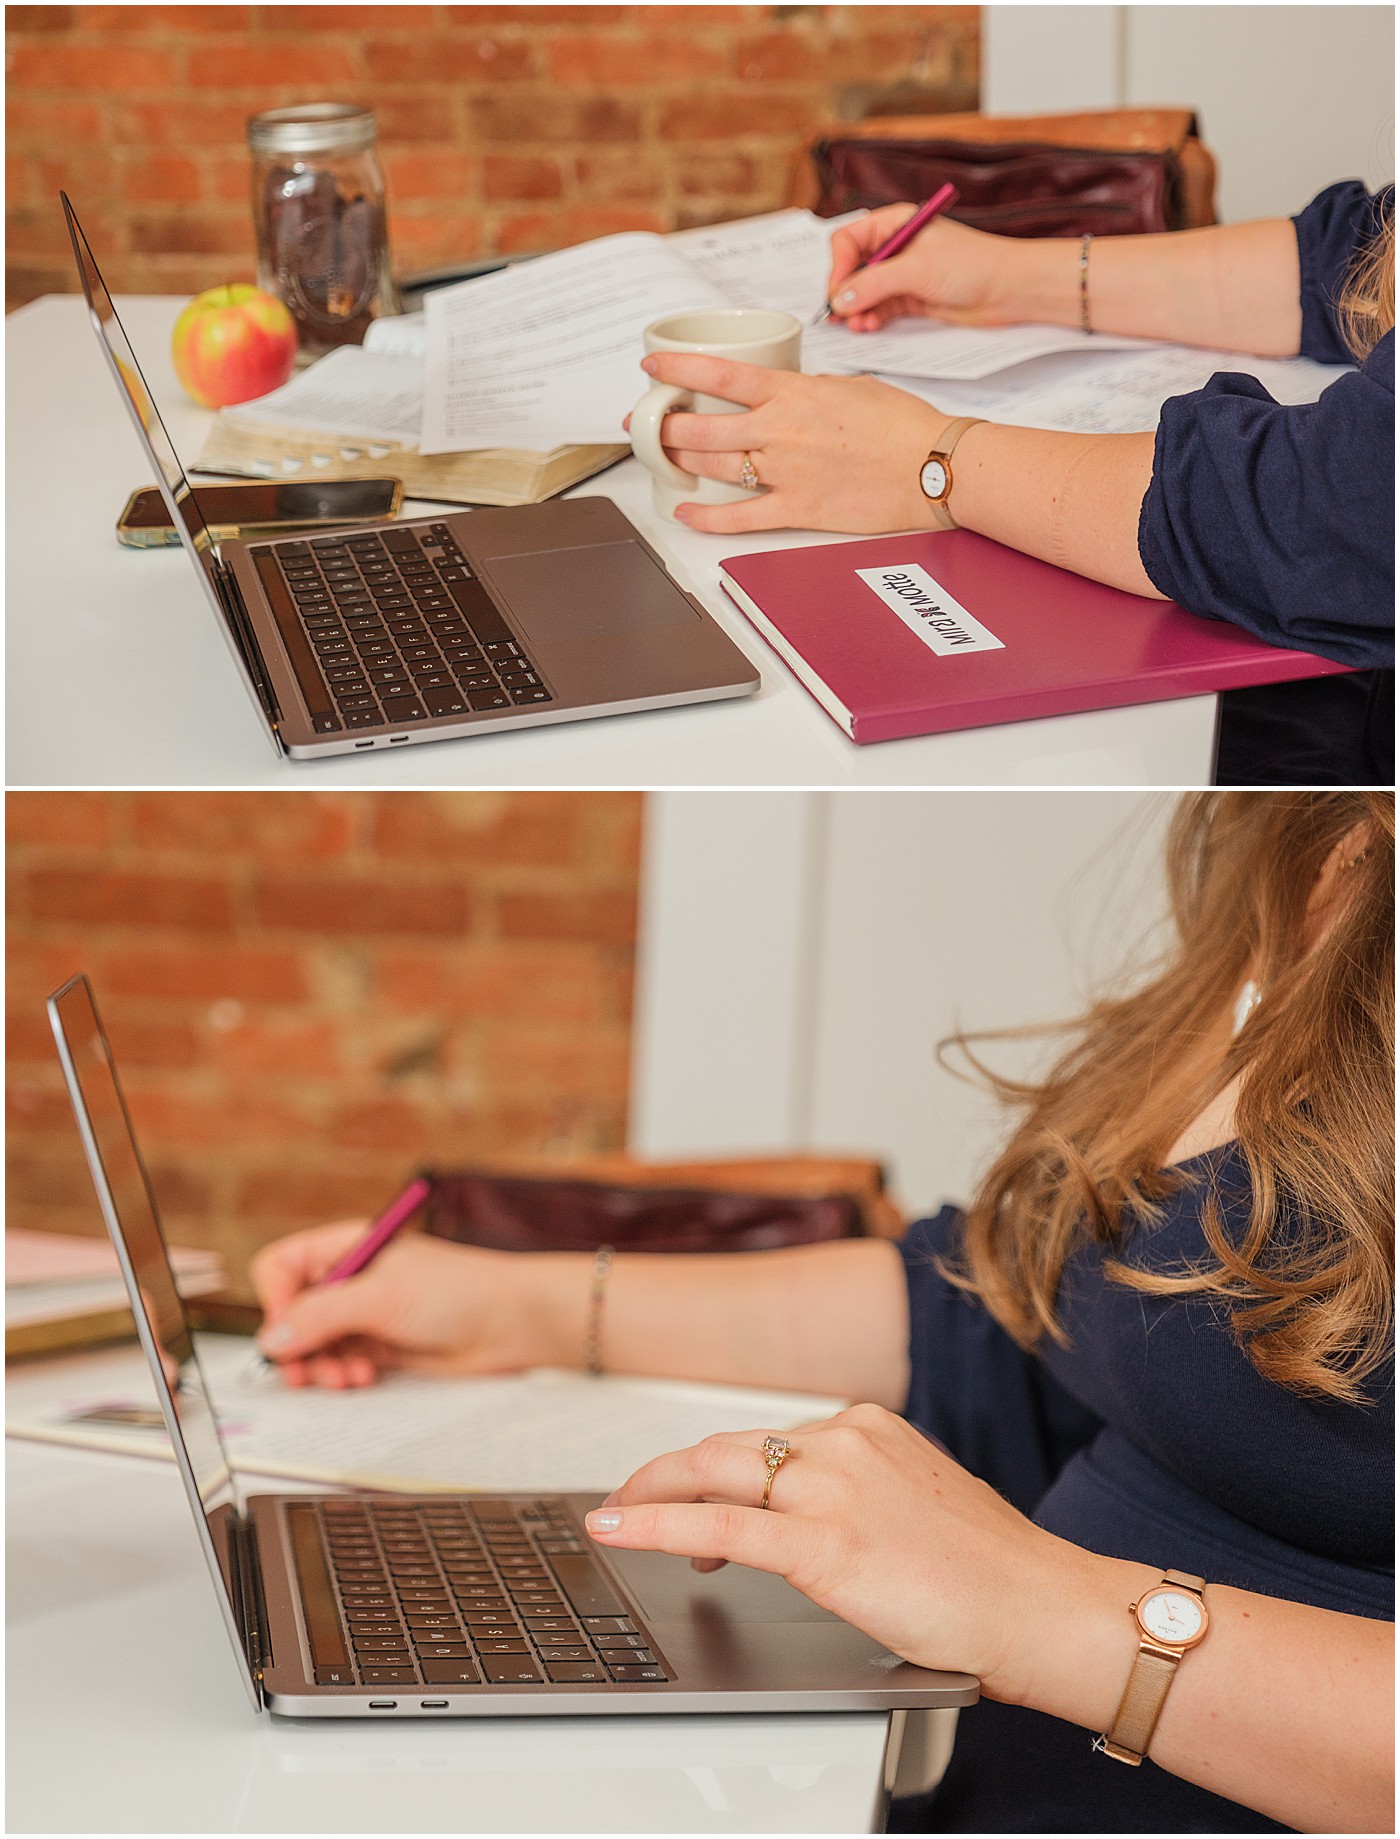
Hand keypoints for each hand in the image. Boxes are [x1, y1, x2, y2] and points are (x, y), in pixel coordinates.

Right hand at [249, 1223, 556, 1388]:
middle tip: (305, 1374)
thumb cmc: (458, 1291)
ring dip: (321, 1366)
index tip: (287, 1332)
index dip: (277, 1300)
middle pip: (293, 1312)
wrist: (512, 1323)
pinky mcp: (381, 1346)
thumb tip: (272, 1339)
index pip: (283, 1267)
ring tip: (346, 1377)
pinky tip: (364, 1378)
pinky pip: (341, 1362)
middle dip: (297, 1345)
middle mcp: (352, 1279)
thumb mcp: (382, 1297)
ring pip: (314, 1344)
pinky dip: (343, 1374)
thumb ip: (322, 1315)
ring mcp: (366, 1314)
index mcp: (348, 1246)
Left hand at [585, 1401, 1107, 1704]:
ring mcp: (832, 1487)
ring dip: (651, 1497)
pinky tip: (618, 1530)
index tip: (688, 1495)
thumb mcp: (918, 1504)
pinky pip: (717, 1527)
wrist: (1042, 1608)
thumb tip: (808, 1519)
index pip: (766, 1442)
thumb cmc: (995, 1575)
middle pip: (724, 1449)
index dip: (714, 1474)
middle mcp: (844, 1442)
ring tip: (616, 1519)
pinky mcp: (823, 1542)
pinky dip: (655, 1525)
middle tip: (627, 1503)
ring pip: (711, 1476)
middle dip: (664, 1476)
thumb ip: (860, 1496)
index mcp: (867, 1427)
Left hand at [634, 353, 948, 535]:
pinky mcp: (797, 509)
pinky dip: (706, 518)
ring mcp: (785, 472)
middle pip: (701, 427)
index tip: (652, 366)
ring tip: (662, 457)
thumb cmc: (901, 424)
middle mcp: (780, 431)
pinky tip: (685, 512)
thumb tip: (785, 395)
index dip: (677, 369)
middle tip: (645, 422)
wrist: (933, 465)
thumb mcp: (847, 386)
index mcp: (792, 393)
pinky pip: (739, 517)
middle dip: (664, 424)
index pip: (719, 375)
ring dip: (680, 462)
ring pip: (713, 466)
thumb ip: (806, 390)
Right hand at [826, 205, 1039, 331]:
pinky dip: (872, 318)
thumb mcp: (916, 270)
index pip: (849, 241)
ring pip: (865, 292)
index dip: (839, 267)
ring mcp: (904, 274)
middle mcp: (896, 247)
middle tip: (840, 316)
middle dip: (845, 292)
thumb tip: (840, 299)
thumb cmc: (973, 264)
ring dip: (857, 310)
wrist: (1009, 288)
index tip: (838, 292)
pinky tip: (869, 327)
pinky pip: (881, 308)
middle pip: (853, 268)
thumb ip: (874, 284)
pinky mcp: (913, 298)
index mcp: (895, 224)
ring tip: (857, 326)